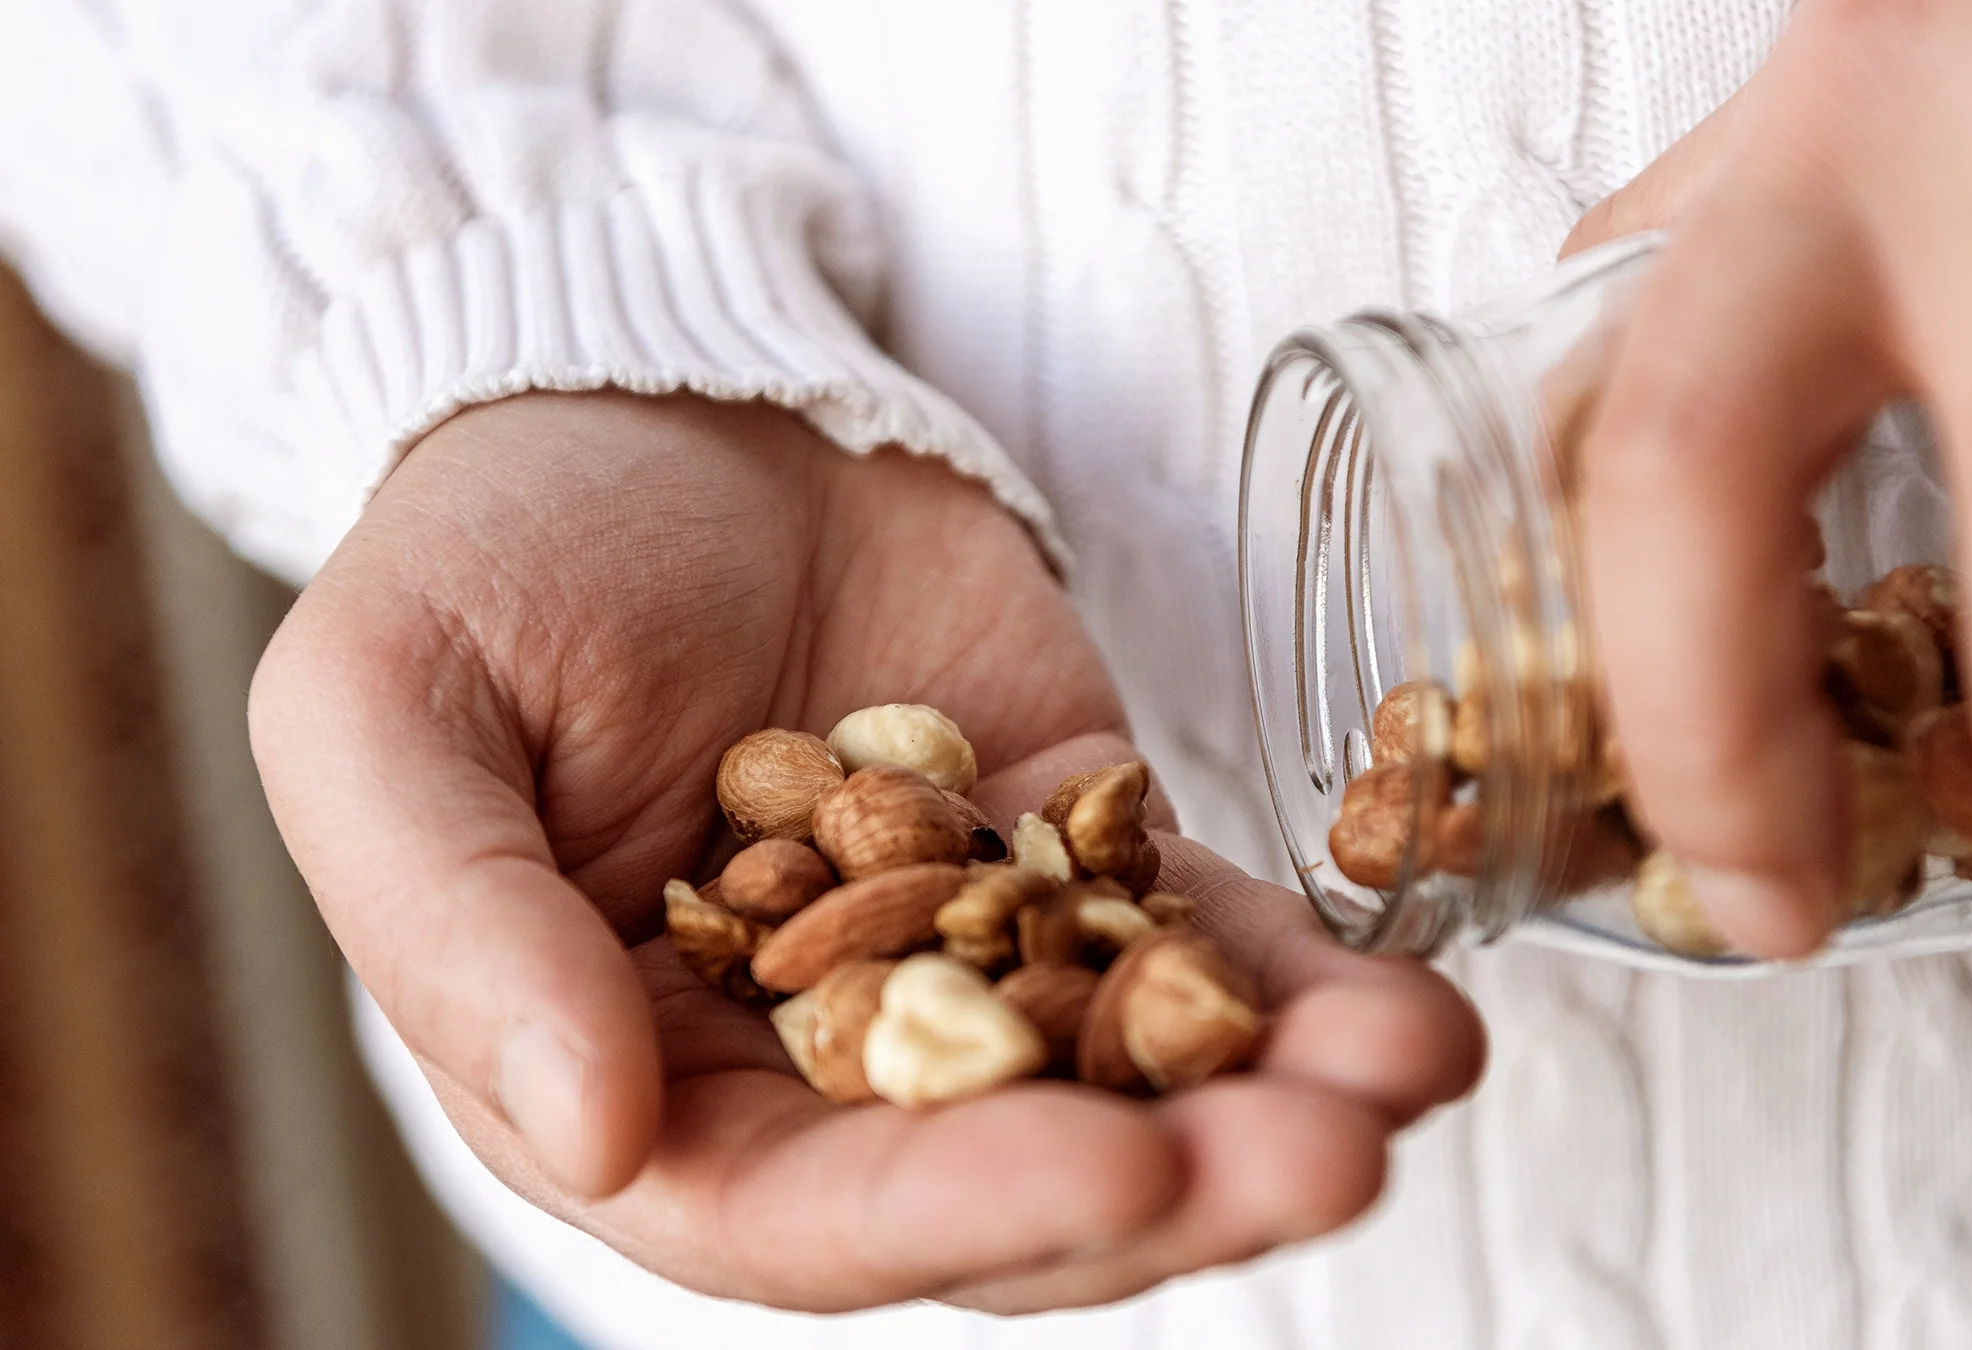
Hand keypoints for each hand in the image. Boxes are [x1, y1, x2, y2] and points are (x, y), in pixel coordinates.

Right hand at [250, 392, 1481, 1310]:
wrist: (656, 393)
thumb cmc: (489, 554)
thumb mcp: (390, 714)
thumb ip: (457, 936)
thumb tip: (595, 1141)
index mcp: (635, 1084)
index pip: (804, 1215)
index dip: (961, 1210)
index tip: (1114, 1170)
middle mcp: (815, 1065)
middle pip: (1012, 1183)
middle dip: (1177, 1186)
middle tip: (1325, 1153)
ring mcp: (969, 958)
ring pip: (1132, 1083)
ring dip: (1277, 1100)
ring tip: (1411, 1078)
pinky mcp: (1080, 847)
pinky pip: (1198, 937)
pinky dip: (1302, 979)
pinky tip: (1415, 1001)